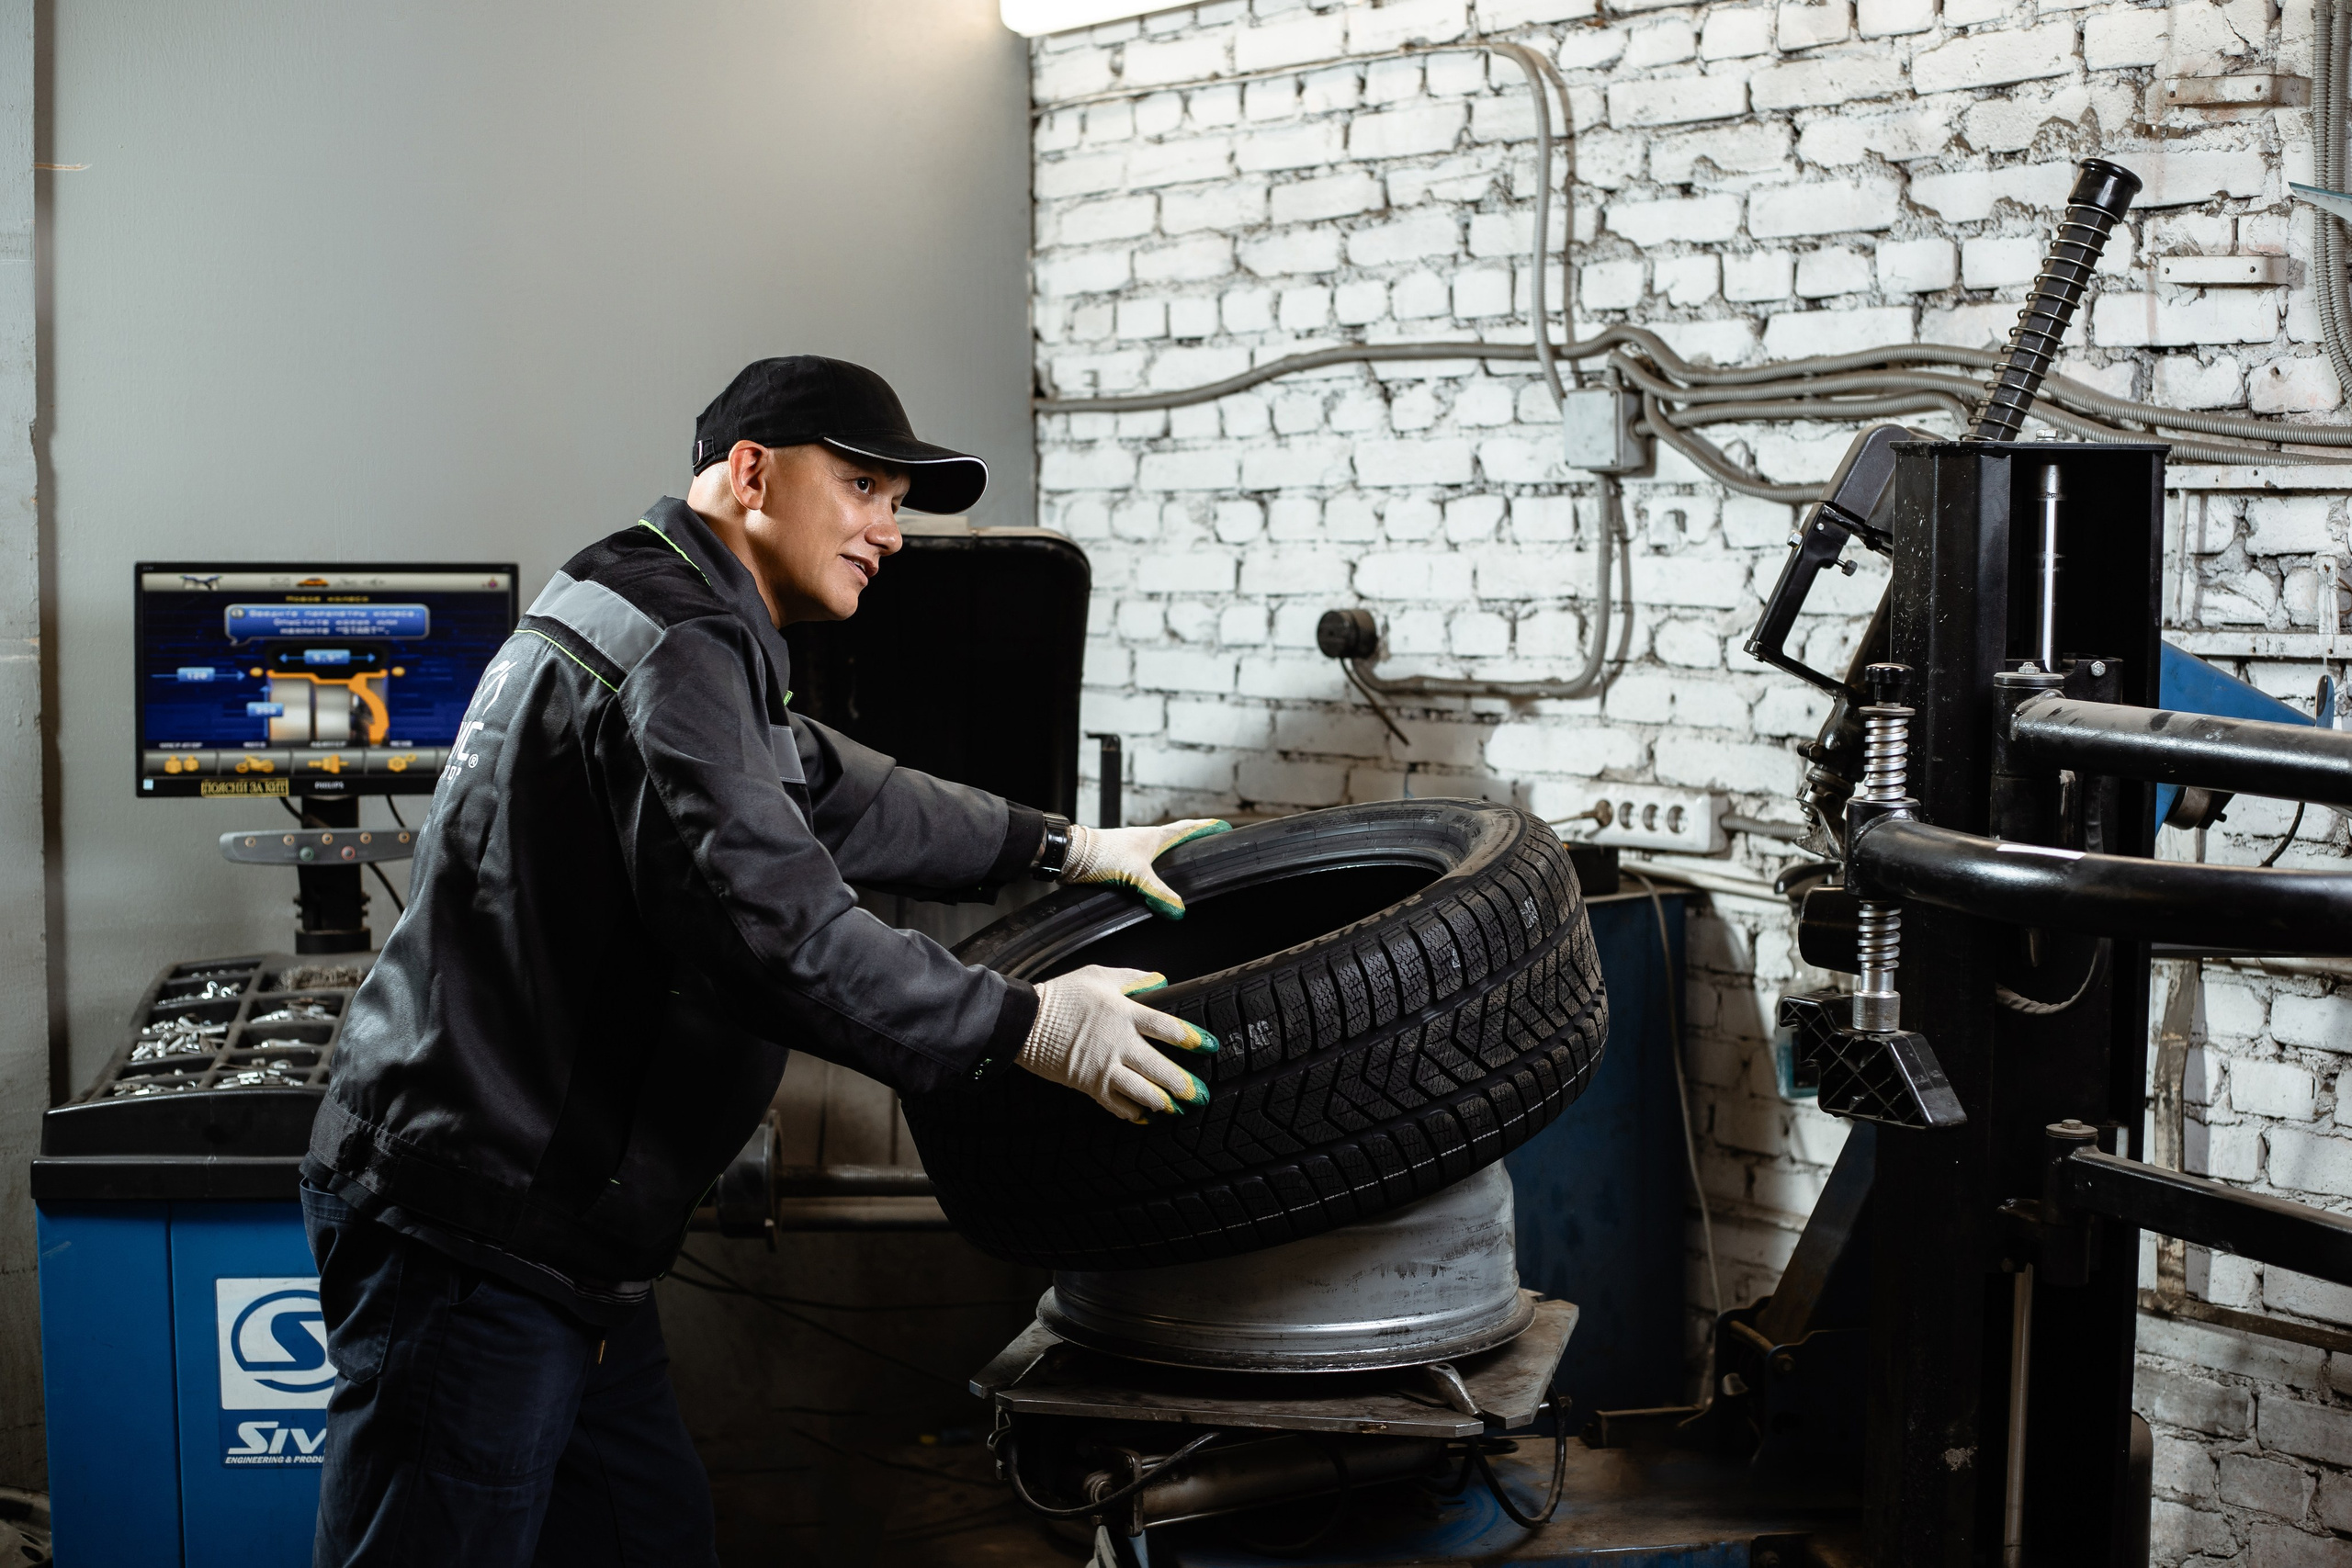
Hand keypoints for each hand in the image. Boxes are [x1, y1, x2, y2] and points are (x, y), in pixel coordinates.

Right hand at [1017, 966, 1217, 1123]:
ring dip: (1163, 1101)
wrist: (1025, 1021)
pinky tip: (1144, 1115)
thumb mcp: (1098, 975)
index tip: (1208, 1045)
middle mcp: (1118, 1043)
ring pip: (1142, 1091)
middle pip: (1159, 1068)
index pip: (1166, 1027)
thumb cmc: (1062, 995)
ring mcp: (1104, 1067)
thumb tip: (1161, 980)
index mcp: (1124, 1013)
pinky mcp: (1089, 1084)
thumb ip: (1133, 978)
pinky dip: (1133, 1112)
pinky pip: (1116, 1104)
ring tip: (1177, 1107)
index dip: (1190, 1037)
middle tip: (1200, 1093)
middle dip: (1183, 1083)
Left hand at [1062, 819, 1230, 918]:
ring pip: (1161, 858)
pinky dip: (1157, 879)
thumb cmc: (1101, 854)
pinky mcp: (1122, 866)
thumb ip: (1158, 892)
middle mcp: (1146, 842)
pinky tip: (1158, 890)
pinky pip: (1147, 873)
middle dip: (1194, 846)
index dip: (1206, 827)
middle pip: (1177, 842)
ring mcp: (1134, 854)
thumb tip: (1179, 909)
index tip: (1223, 826)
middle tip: (1210, 850)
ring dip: (1174, 863)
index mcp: (1154, 837)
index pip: (1187, 829)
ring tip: (1189, 872)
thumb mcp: (1136, 874)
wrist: (1071, 857)